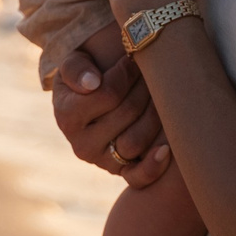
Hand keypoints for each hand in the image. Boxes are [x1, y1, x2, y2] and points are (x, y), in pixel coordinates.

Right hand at [51, 37, 171, 188]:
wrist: (90, 104)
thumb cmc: (84, 78)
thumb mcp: (72, 65)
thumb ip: (76, 69)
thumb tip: (93, 83)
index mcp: (67, 117)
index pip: (108, 94)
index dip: (126, 73)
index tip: (133, 58)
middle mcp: (82, 145)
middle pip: (128, 113)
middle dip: (144, 88)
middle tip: (153, 73)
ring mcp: (103, 162)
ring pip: (137, 140)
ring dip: (156, 114)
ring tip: (160, 95)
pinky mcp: (121, 172)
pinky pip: (138, 176)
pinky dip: (154, 166)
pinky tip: (167, 148)